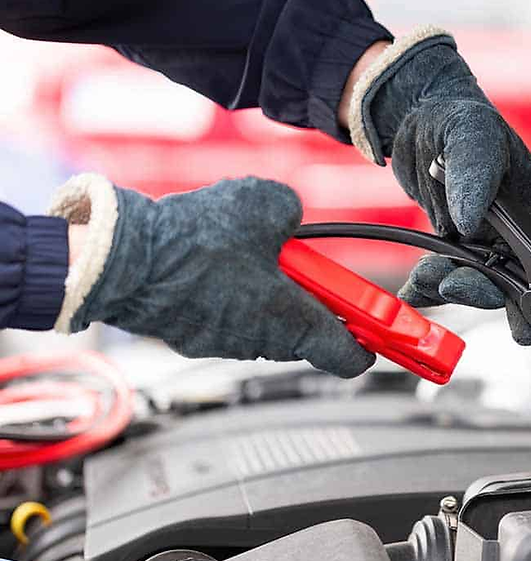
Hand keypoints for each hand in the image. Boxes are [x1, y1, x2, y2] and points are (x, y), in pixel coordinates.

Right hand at [48, 175, 374, 376]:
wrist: (121, 259)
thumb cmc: (194, 239)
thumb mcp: (267, 204)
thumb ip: (293, 213)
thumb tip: (289, 220)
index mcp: (292, 321)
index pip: (348, 356)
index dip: (369, 344)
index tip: (379, 333)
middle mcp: (262, 342)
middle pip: (306, 331)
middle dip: (310, 298)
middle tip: (302, 265)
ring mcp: (225, 344)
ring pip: (264, 322)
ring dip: (266, 292)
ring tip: (245, 252)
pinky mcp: (193, 337)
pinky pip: (227, 317)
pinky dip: (230, 294)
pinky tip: (211, 261)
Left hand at [345, 27, 530, 344]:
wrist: (418, 114)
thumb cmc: (459, 117)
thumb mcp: (470, 136)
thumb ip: (475, 176)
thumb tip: (471, 223)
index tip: (526, 329)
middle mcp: (513, 231)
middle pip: (508, 281)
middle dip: (481, 291)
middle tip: (450, 285)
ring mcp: (482, 240)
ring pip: (473, 282)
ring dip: (448, 286)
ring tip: (423, 280)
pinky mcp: (452, 242)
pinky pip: (443, 274)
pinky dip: (426, 288)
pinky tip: (412, 292)